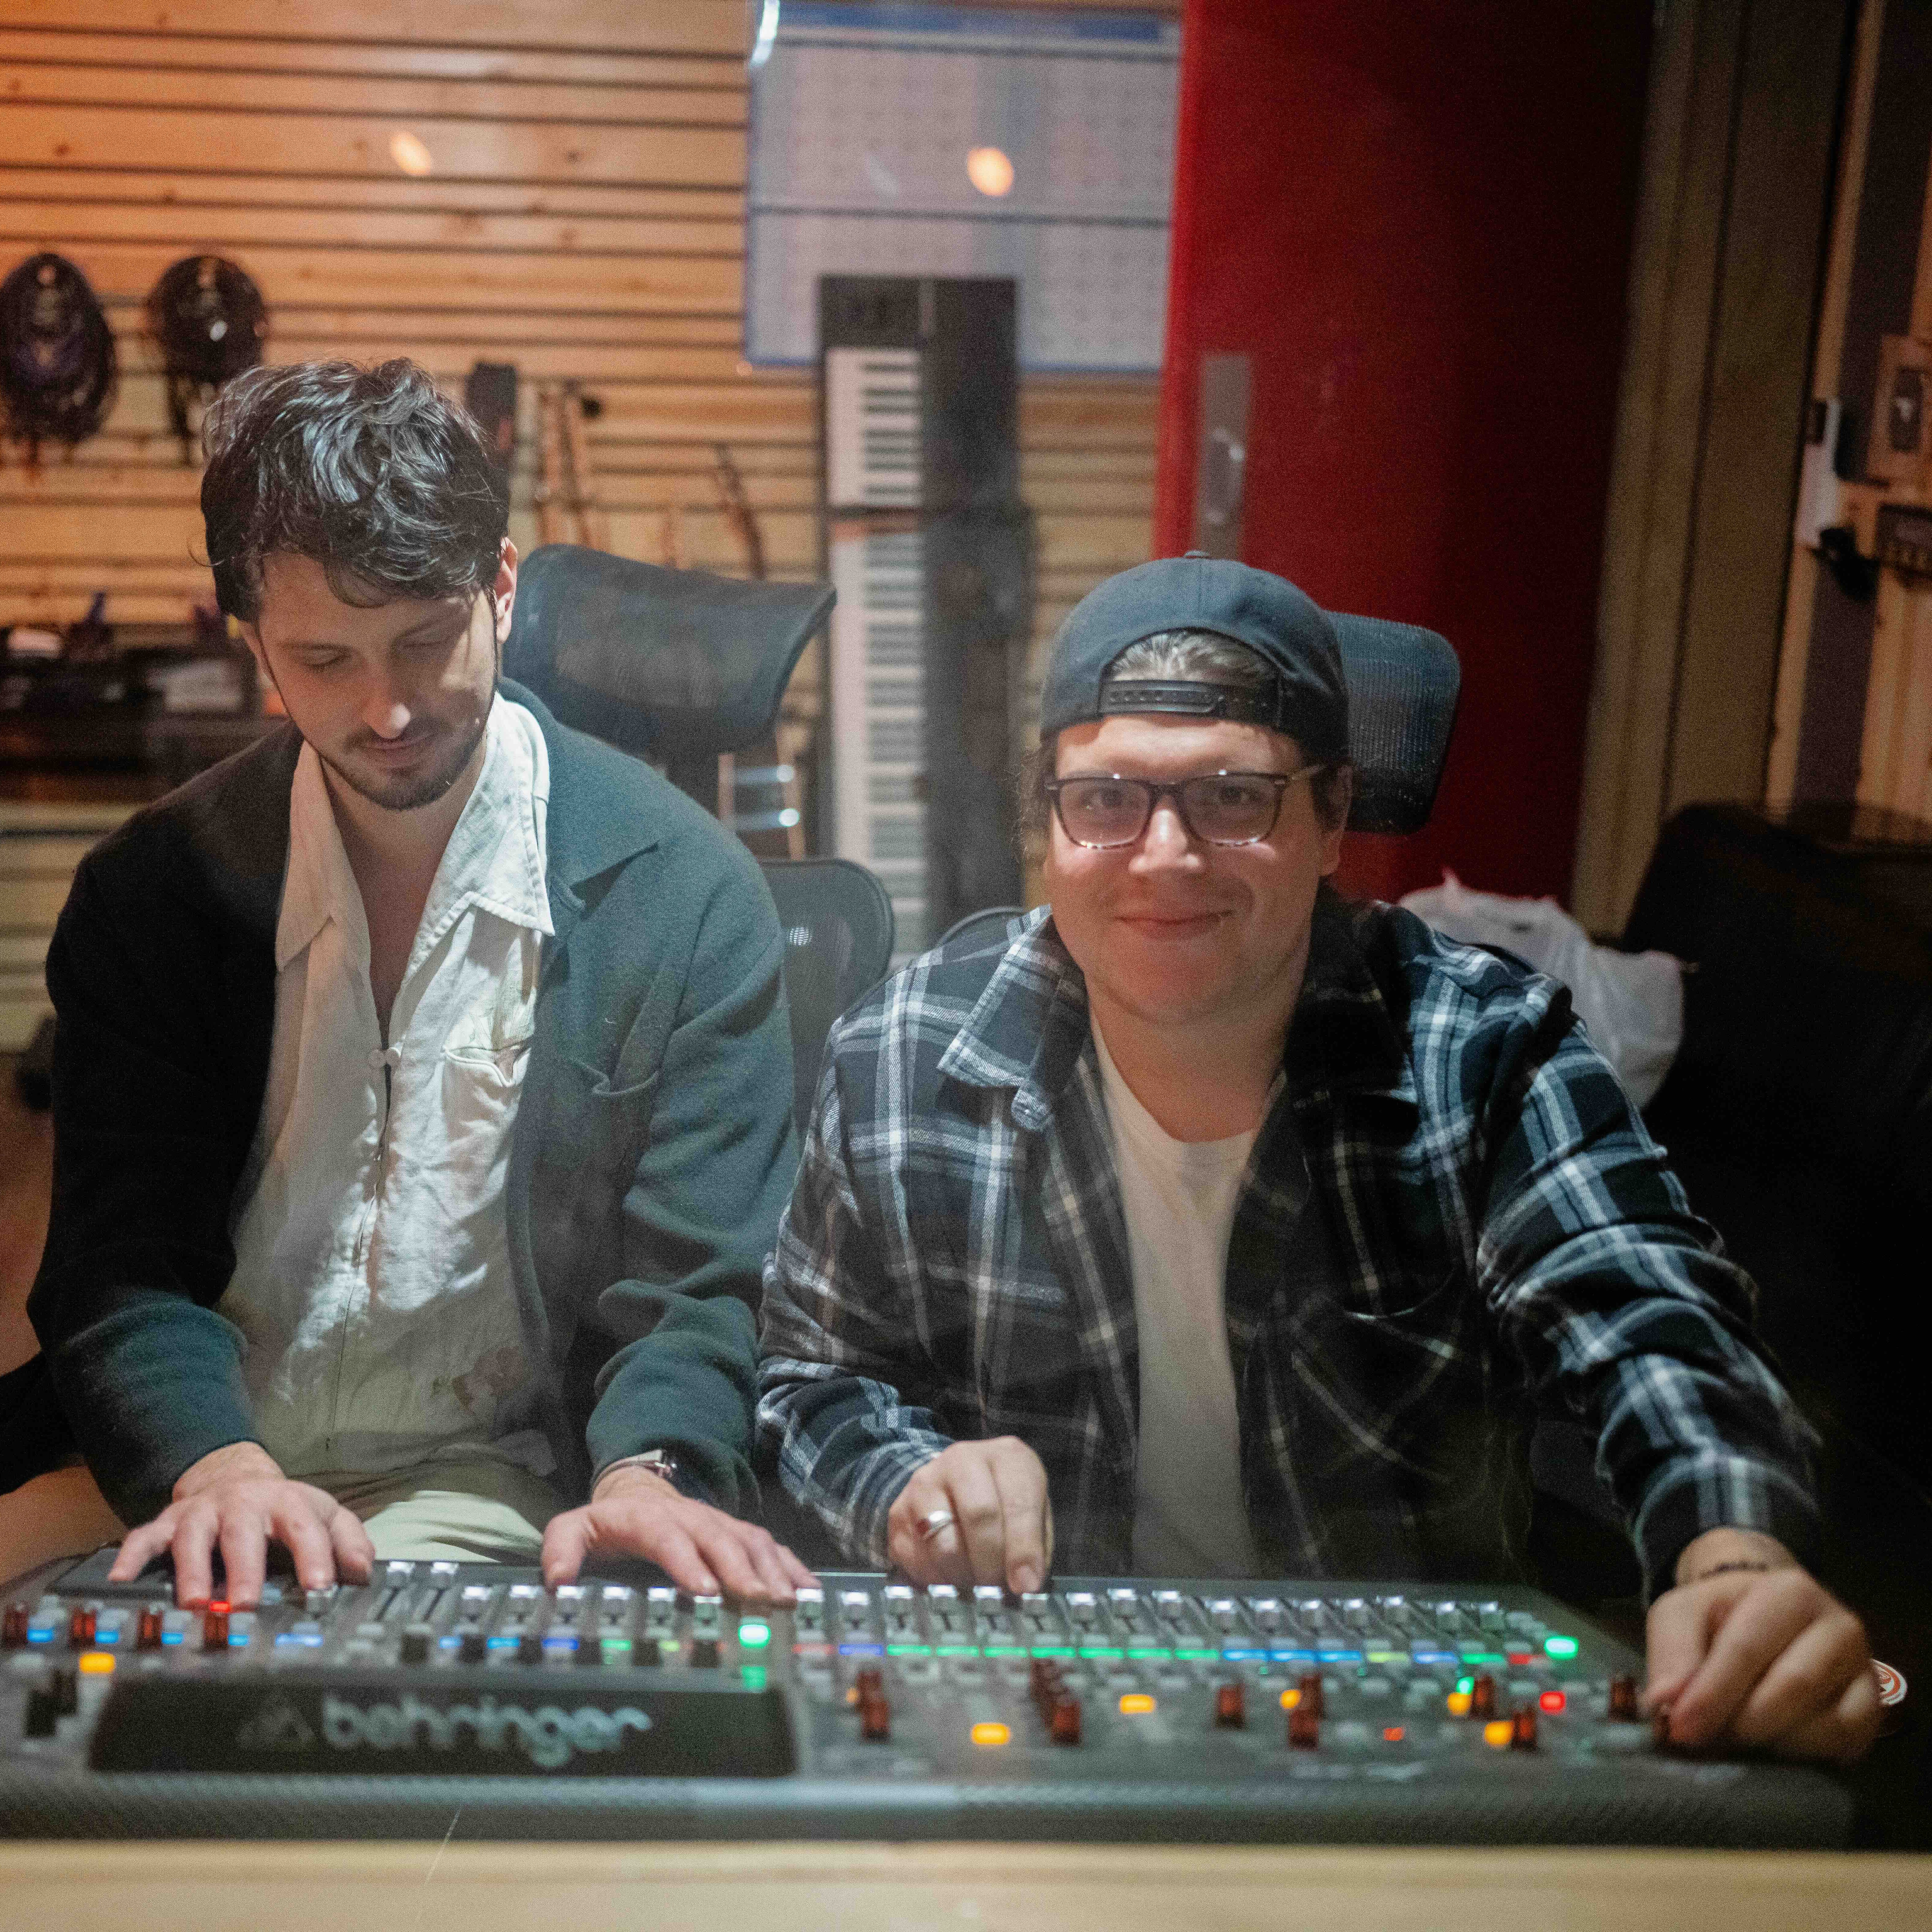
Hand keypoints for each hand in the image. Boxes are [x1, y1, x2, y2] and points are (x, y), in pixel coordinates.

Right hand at [106, 1441, 374, 1608]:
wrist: (235, 1477)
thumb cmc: (284, 1509)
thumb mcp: (325, 1516)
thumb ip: (349, 1543)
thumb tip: (363, 1573)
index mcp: (287, 1504)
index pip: (306, 1529)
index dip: (315, 1557)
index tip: (319, 1588)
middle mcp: (242, 1506)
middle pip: (244, 1535)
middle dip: (245, 1570)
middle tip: (245, 1604)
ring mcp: (201, 1514)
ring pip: (194, 1539)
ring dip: (191, 1571)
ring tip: (194, 1603)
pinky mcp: (167, 1523)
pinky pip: (144, 1539)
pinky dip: (131, 1557)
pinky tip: (121, 1578)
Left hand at [541, 1466, 815, 1600]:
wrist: (641, 1495)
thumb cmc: (609, 1525)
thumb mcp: (574, 1529)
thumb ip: (560, 1549)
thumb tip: (556, 1581)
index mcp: (647, 1518)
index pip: (667, 1535)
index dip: (687, 1561)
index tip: (705, 1590)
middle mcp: (691, 1517)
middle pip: (719, 1538)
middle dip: (741, 1570)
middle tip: (760, 1602)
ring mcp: (721, 1523)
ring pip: (752, 1540)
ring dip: (772, 1571)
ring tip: (788, 1602)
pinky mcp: (740, 1534)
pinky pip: (772, 1547)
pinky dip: (792, 1567)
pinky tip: (809, 1593)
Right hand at [886, 1437, 1051, 1594]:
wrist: (955, 1485)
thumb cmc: (1004, 1503)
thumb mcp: (1032, 1515)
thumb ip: (1033, 1547)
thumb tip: (1024, 1584)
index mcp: (1007, 1457)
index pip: (1018, 1503)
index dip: (1023, 1549)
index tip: (1025, 1585)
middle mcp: (962, 1460)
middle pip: (978, 1516)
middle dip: (991, 1565)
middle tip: (997, 1590)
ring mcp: (925, 1483)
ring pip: (944, 1544)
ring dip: (964, 1578)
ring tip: (975, 1585)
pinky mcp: (898, 1511)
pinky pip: (917, 1559)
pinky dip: (937, 1580)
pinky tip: (950, 1577)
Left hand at [1644, 1527, 1879, 1762]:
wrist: (1767, 1614)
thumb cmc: (1721, 1615)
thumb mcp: (1682, 1615)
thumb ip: (1671, 1654)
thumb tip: (1664, 1705)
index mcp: (1789, 1593)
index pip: (1747, 1648)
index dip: (1710, 1694)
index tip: (1679, 1728)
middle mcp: (1839, 1628)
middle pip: (1792, 1687)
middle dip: (1740, 1723)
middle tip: (1705, 1740)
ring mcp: (1863, 1670)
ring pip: (1825, 1724)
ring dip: (1773, 1743)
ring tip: (1735, 1739)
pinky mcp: (1873, 1709)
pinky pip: (1846, 1745)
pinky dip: (1806, 1755)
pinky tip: (1773, 1745)